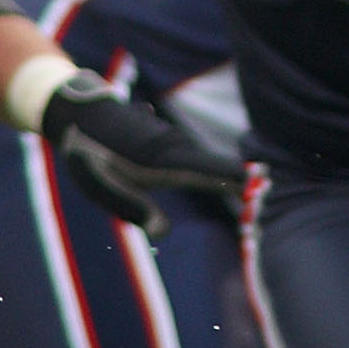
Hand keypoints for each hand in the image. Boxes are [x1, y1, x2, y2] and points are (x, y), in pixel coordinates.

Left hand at [39, 73, 246, 242]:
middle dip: (243, 183)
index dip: (239, 179)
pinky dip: (214, 170)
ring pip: (207, 162)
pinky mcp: (169, 141)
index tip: (265, 187)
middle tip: (269, 198)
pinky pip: (198, 158)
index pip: (212, 170)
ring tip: (256, 190)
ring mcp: (174, 141)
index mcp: (166, 161)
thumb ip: (135, 209)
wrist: (80, 115)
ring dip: (230, 176)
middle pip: (218, 167)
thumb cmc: (91, 155)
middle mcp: (177, 147)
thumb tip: (163, 232)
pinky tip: (228, 180)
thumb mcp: (106, 187)